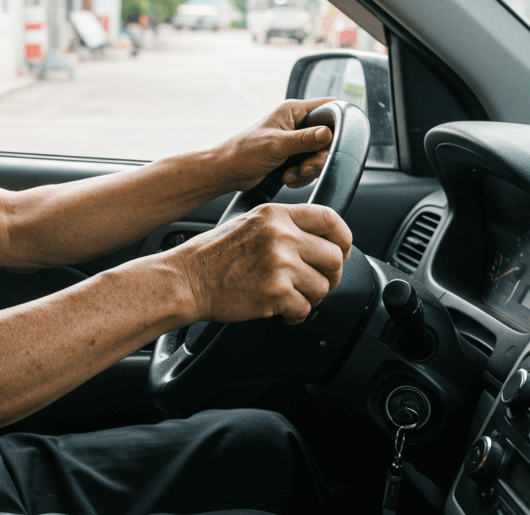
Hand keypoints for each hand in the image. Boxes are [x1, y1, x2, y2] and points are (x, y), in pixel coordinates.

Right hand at [167, 202, 352, 325]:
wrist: (186, 280)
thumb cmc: (213, 256)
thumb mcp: (249, 223)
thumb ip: (283, 227)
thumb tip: (320, 242)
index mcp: (276, 215)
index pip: (330, 219)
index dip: (343, 238)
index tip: (342, 250)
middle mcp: (281, 236)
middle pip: (333, 257)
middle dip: (329, 275)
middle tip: (316, 283)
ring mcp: (280, 264)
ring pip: (322, 287)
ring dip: (310, 297)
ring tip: (290, 297)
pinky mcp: (276, 292)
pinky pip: (305, 308)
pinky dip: (295, 314)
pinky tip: (280, 309)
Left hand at [217, 97, 336, 191]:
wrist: (227, 172)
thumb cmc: (244, 152)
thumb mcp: (277, 145)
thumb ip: (304, 140)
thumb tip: (328, 133)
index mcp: (293, 111)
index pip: (329, 107)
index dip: (339, 122)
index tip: (336, 141)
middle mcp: (297, 123)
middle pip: (329, 138)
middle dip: (319, 157)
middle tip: (305, 167)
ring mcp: (295, 141)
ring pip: (320, 155)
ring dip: (309, 170)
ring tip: (291, 174)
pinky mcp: (292, 157)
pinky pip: (310, 167)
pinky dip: (302, 176)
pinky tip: (288, 179)